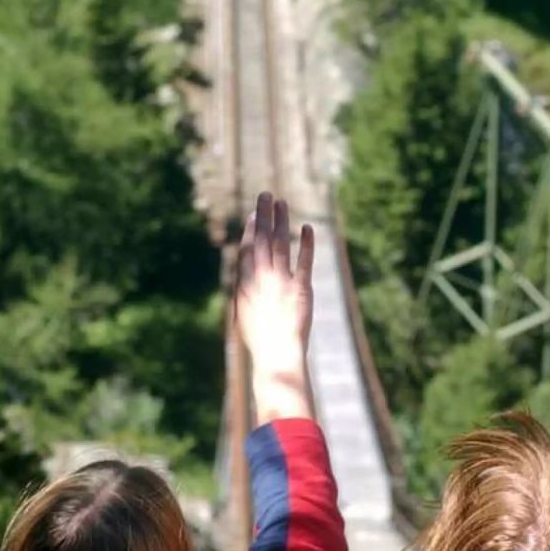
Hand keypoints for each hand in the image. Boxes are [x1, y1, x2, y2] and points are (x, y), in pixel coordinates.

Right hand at [236, 193, 314, 421]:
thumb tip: (244, 271)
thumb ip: (244, 288)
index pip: (248, 249)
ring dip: (282, 221)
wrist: (276, 355)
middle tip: (266, 195)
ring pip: (282, 244)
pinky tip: (307, 227)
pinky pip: (305, 261)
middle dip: (264, 215)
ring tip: (282, 203)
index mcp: (245, 284)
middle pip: (264, 240)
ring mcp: (281, 281)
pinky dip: (306, 243)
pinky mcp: (301, 288)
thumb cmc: (258, 338)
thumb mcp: (242, 311)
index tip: (255, 214)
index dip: (252, 229)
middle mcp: (262, 278)